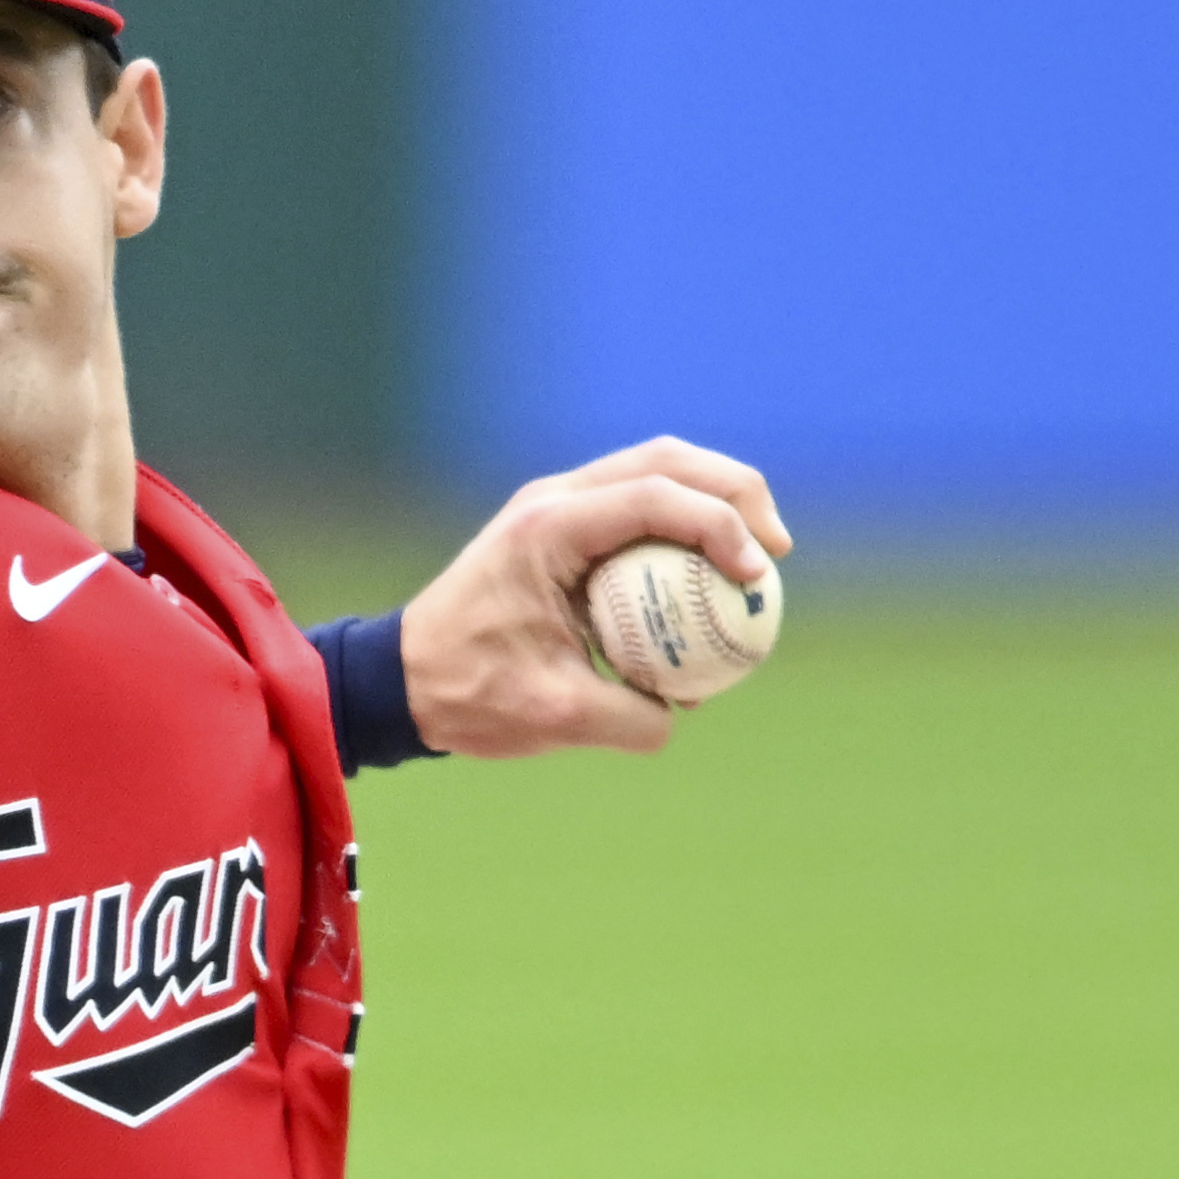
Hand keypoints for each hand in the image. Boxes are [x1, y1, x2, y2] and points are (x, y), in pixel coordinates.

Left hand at [390, 436, 792, 758]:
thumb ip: (628, 718)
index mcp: (548, 530)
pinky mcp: (563, 529)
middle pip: (668, 460)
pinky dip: (683, 527)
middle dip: (736, 494)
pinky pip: (638, 509)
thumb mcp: (553, 718)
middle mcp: (554, 501)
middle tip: (777, 552)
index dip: (719, 526)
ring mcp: (557, 506)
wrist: (401, 680)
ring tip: (757, 556)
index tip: (756, 576)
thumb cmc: (466, 695)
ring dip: (714, 502)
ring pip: (656, 471)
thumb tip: (683, 711)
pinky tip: (710, 574)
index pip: (654, 497)